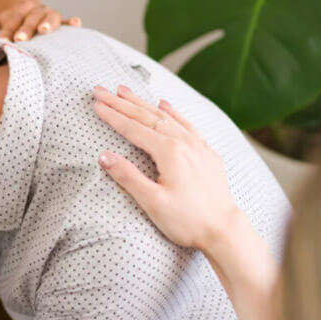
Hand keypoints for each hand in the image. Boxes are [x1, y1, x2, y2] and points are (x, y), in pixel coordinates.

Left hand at [0, 0, 80, 41]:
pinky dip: (71, 22)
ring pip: (50, 16)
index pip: (13, 18)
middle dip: (26, 28)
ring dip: (48, 23)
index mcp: (17, 10)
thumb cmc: (1, 24)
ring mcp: (47, 15)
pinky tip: (76, 24)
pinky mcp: (58, 22)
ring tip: (44, 31)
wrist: (17, 12)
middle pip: (32, 17)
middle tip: (20, 39)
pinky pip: (66, 21)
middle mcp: (34, 10)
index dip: (8, 29)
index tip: (3, 40)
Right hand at [92, 85, 241, 251]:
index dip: (113, 116)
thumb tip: (104, 156)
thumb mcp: (152, 202)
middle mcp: (185, 143)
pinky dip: (172, 112)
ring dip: (143, 103)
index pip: (133, 129)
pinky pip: (186, 124)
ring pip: (165, 117)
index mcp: (169, 152)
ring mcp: (198, 146)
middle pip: (147, 117)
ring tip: (125, 91)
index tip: (96, 104)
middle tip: (101, 90)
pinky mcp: (207, 153)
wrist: (224, 230)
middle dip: (122, 103)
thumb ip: (128, 176)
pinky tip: (164, 104)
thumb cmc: (187, 220)